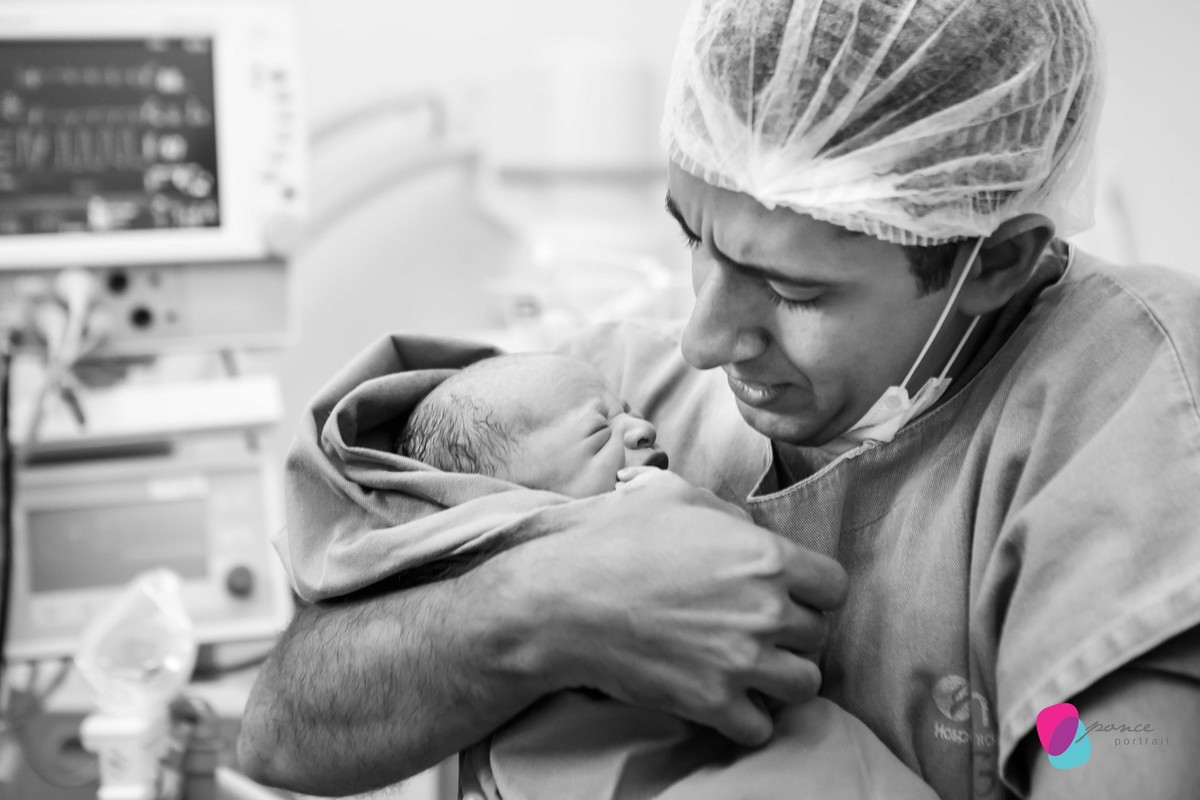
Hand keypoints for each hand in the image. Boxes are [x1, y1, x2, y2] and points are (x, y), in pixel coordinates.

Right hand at [514, 472, 847, 746]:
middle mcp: (765, 610)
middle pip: (818, 635)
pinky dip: (746, 717)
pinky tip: (723, 696)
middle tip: (757, 628)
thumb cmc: (613, 539)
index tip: (790, 594)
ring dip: (780, 678)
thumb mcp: (673, 496)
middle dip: (792, 632)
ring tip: (749, 666)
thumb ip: (726, 512)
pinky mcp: (712, 702)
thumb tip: (745, 529)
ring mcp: (741, 661)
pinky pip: (761, 727)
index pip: (835, 586)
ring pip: (803, 685)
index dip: (814, 590)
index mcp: (765, 556)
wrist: (561, 600)